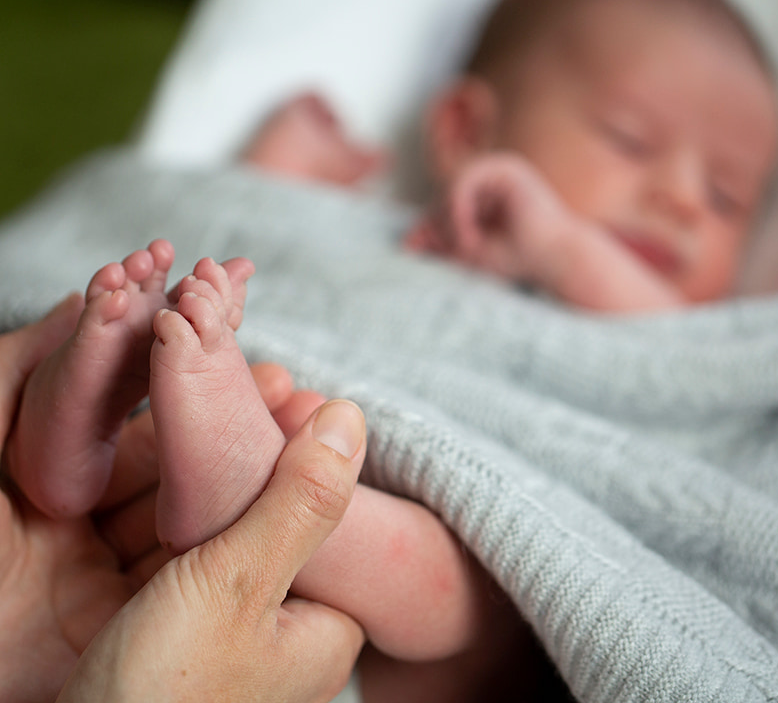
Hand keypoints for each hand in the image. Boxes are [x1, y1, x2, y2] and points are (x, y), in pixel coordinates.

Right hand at [0, 297, 359, 702]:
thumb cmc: (158, 701)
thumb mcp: (238, 586)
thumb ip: (299, 501)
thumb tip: (349, 417)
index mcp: (321, 624)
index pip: (323, 511)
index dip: (302, 446)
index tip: (286, 388)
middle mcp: (274, 625)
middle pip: (263, 512)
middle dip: (245, 449)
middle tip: (240, 380)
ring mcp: (214, 624)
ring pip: (209, 522)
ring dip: (194, 463)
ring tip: (199, 392)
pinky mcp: (159, 624)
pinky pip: (163, 544)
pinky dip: (153, 498)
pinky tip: (153, 448)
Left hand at [413, 152, 569, 283]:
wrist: (556, 261)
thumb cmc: (519, 258)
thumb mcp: (468, 250)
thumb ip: (439, 242)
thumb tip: (406, 242)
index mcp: (486, 191)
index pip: (441, 200)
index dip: (429, 224)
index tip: (419, 248)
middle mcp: (493, 176)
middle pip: (443, 191)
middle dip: (439, 223)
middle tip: (455, 251)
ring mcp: (501, 168)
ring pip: (451, 184)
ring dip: (451, 218)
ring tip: (465, 244)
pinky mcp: (508, 168)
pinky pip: (465, 179)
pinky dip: (459, 207)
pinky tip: (469, 234)